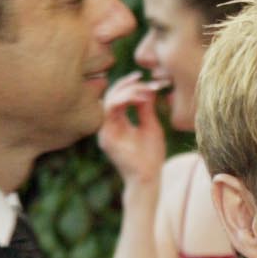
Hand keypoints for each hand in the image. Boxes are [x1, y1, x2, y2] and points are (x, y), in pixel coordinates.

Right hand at [96, 73, 168, 196]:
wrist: (149, 177)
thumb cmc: (151, 155)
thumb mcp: (151, 126)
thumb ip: (146, 108)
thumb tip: (146, 88)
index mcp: (117, 122)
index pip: (118, 97)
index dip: (130, 85)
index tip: (147, 80)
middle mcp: (108, 125)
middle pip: (111, 95)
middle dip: (128, 84)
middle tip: (145, 80)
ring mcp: (105, 131)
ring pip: (109, 101)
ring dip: (127, 92)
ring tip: (145, 90)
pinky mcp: (106, 137)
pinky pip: (109, 111)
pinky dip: (124, 101)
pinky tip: (140, 99)